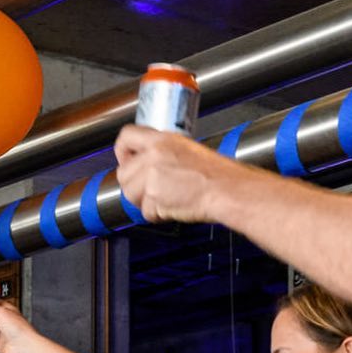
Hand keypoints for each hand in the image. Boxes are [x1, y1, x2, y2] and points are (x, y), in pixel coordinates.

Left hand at [114, 124, 237, 223]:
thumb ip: (163, 154)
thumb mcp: (188, 150)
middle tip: (152, 191)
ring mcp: (152, 177)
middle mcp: (153, 156)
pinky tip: (174, 208)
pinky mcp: (155, 198)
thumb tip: (149, 164)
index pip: (126, 136)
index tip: (128, 161)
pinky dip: (158, 215)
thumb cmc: (219, 175)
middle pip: (123, 174)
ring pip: (130, 195)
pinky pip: (146, 213)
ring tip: (166, 200)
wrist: (228, 191)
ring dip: (145, 203)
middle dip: (135, 187)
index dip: (123, 152)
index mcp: (162, 140)